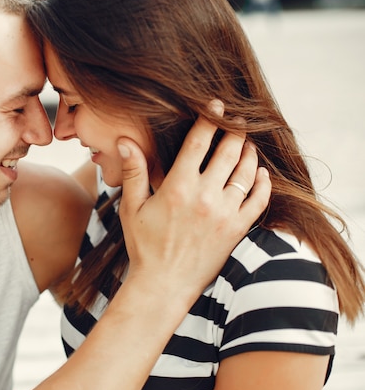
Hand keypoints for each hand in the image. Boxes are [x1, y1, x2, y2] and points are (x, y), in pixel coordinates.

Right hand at [117, 108, 270, 297]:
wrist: (163, 284)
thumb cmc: (144, 246)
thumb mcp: (132, 208)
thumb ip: (133, 172)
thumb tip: (125, 140)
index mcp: (177, 186)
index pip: (199, 141)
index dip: (210, 118)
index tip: (216, 105)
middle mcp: (204, 196)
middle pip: (228, 151)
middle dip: (235, 130)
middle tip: (237, 120)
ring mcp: (224, 213)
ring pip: (246, 172)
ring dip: (249, 153)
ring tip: (247, 143)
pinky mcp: (236, 230)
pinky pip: (259, 200)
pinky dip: (263, 183)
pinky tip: (260, 174)